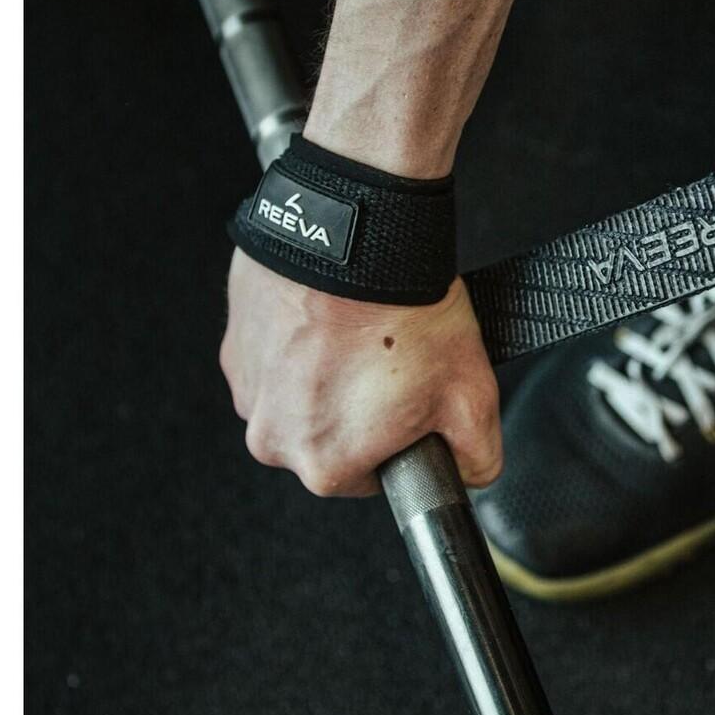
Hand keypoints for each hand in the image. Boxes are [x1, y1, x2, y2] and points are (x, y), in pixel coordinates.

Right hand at [219, 249, 502, 496]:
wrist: (361, 239)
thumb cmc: (406, 316)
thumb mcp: (472, 397)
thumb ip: (478, 457)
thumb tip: (472, 472)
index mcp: (325, 466)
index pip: (371, 476)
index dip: (399, 438)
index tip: (409, 403)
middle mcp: (274, 437)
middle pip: (328, 437)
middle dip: (359, 406)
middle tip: (392, 362)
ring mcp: (248, 387)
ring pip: (298, 396)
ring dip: (326, 372)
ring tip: (363, 333)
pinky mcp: (235, 341)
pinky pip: (274, 356)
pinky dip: (300, 340)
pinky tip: (332, 314)